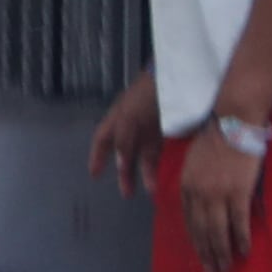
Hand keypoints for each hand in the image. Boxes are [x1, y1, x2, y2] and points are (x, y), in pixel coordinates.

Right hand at [87, 72, 161, 193]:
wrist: (176, 78)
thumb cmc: (147, 94)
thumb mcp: (128, 117)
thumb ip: (123, 141)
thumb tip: (120, 164)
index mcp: (118, 118)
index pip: (103, 140)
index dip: (97, 157)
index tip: (95, 175)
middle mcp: (132, 125)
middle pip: (125, 152)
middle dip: (124, 172)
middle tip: (126, 193)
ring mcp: (151, 128)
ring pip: (145, 154)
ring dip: (146, 172)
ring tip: (151, 190)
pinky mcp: (169, 130)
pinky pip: (161, 150)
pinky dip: (160, 164)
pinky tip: (163, 175)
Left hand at [178, 118, 263, 271]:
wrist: (232, 121)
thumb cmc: (216, 139)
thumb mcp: (194, 163)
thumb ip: (195, 184)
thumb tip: (200, 202)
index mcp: (185, 187)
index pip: (189, 222)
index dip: (196, 242)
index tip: (201, 256)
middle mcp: (197, 194)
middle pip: (201, 231)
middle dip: (207, 254)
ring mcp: (217, 194)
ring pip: (217, 231)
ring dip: (221, 253)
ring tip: (225, 268)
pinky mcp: (238, 191)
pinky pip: (238, 221)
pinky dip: (240, 239)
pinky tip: (243, 252)